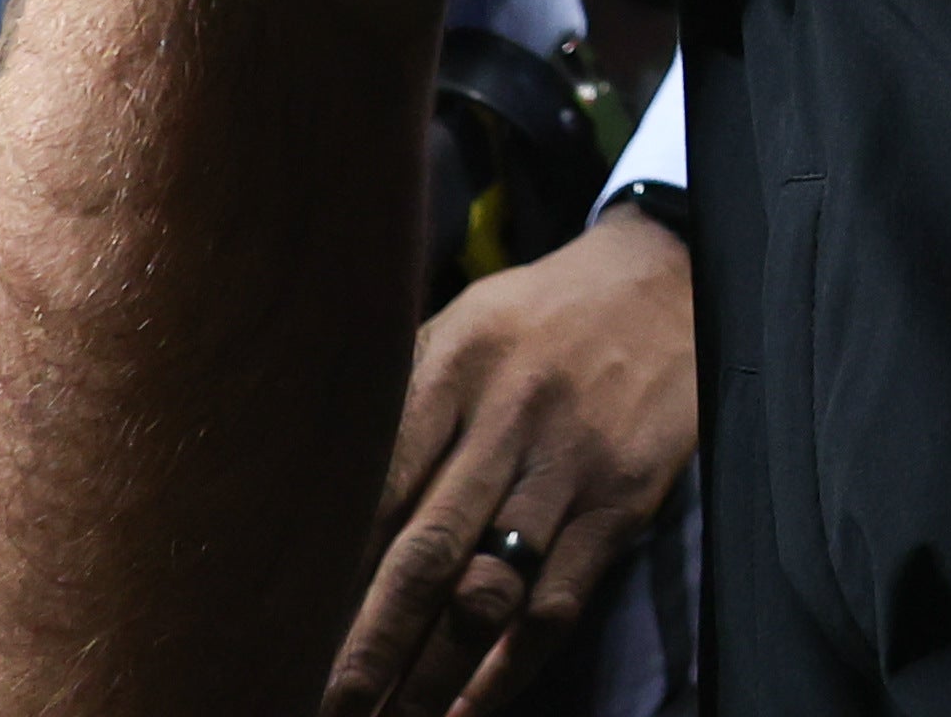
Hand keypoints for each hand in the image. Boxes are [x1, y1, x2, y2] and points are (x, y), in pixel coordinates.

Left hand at [324, 204, 693, 716]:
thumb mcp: (464, 322)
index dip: (326, 569)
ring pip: (489, 592)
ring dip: (432, 675)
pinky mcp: (622, 503)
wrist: (669, 277)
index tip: (280, 630)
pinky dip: (510, 668)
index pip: (376, 483)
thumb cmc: (540, 314)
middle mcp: (509, 417)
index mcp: (454, 366)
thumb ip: (401, 397)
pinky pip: (558, 604)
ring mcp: (570, 465)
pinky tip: (467, 708)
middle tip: (324, 707)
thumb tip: (318, 488)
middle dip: (367, 645)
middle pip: (425, 552)